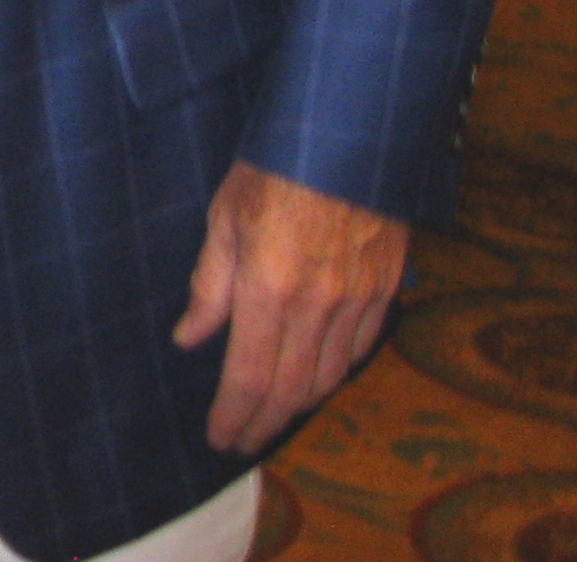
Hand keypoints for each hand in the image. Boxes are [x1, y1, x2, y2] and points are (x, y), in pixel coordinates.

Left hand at [172, 160, 408, 452]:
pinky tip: (317, 378)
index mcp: (268, 288)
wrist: (347, 136)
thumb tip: (190, 338)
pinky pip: (360, 348)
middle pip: (291, 389)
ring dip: (300, 404)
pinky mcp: (386, 288)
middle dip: (264, 422)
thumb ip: (209, 286)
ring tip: (273, 417)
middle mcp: (317, 305)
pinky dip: (336, 372)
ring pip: (329, 376)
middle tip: (243, 440)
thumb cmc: (272, 169)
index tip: (219, 438)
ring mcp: (358, 300)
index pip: (248, 376)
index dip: (233, 415)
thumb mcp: (223, 218)